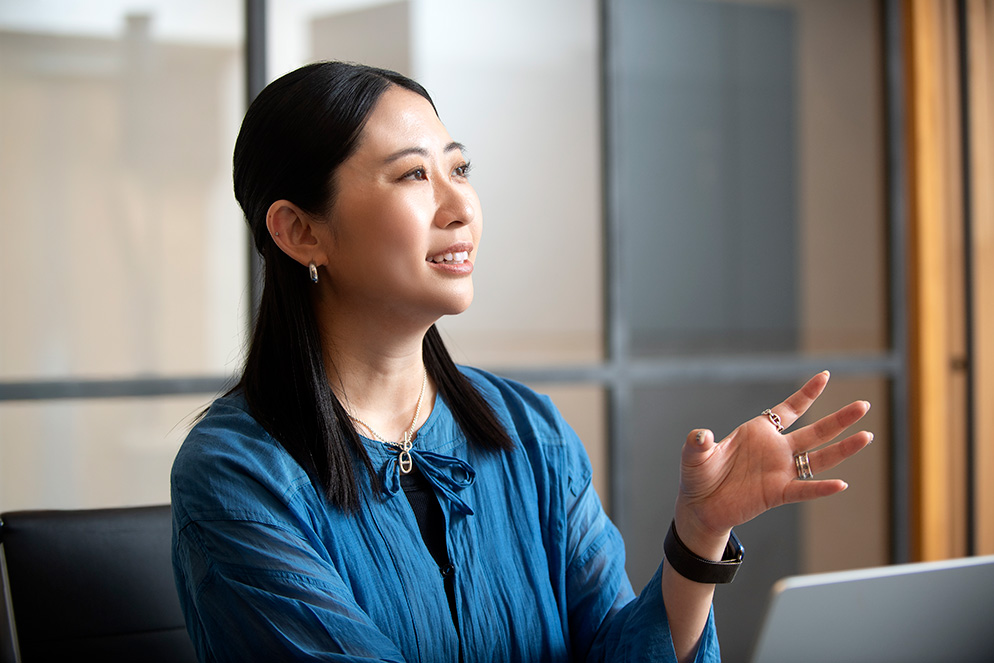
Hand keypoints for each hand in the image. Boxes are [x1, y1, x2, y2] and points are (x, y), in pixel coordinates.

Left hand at [674, 371, 871, 549]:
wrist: (700, 506)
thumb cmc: (699, 475)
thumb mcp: (694, 455)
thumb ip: (699, 443)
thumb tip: (701, 435)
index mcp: (759, 431)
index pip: (789, 409)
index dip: (807, 394)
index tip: (825, 376)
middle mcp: (776, 449)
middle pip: (815, 431)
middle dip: (839, 418)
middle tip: (864, 405)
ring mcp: (780, 471)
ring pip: (819, 458)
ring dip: (842, 448)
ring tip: (866, 436)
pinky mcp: (777, 494)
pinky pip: (804, 489)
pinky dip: (821, 488)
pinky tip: (840, 484)